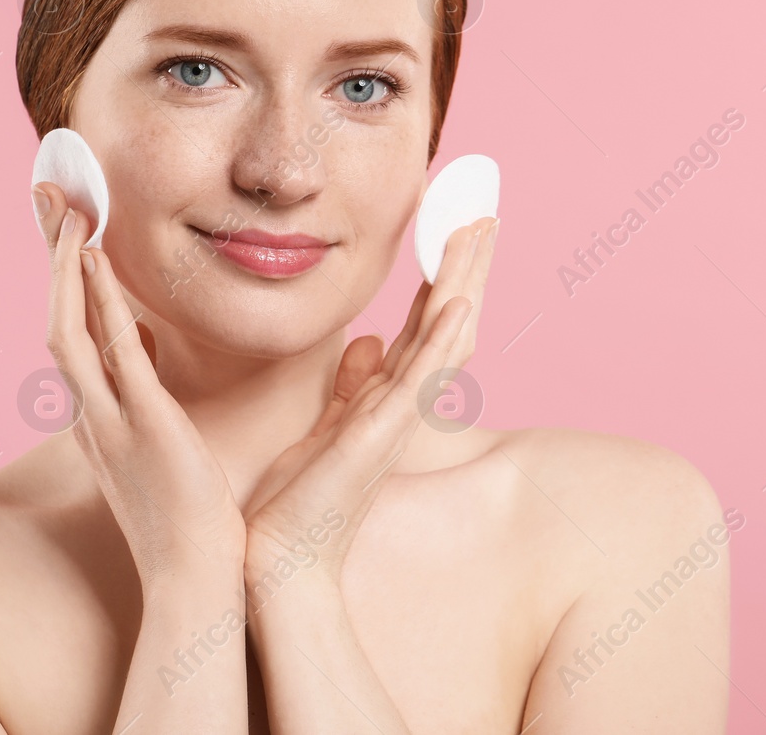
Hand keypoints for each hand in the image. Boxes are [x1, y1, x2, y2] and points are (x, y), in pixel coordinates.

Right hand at [32, 182, 246, 590]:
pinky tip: (99, 261)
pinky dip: (100, 304)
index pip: (70, 332)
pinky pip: (114, 353)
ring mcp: (110, 420)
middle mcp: (90, 414)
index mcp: (95, 416)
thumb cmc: (184, 516)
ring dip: (67, 270)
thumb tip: (137, 339)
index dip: (65, 277)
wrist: (194, 577)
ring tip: (68, 214)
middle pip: (55, 319)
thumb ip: (140, 389)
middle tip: (49, 198)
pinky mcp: (144, 424)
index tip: (67, 228)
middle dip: (52, 259)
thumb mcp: (155, 441)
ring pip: (69, 331)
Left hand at [240, 217, 499, 595]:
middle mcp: (400, 402)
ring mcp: (396, 419)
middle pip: (445, 320)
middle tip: (485, 209)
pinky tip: (459, 305)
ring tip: (480, 230)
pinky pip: (419, 381)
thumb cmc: (298, 498)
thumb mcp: (326, 426)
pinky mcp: (379, 438)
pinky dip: (442, 342)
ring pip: (442, 338)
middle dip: (465, 264)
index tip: (458, 225)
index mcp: (385, 395)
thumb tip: (368, 342)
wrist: (280, 556)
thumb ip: (352, 386)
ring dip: (463, 283)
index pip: (424, 322)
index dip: (443, 274)